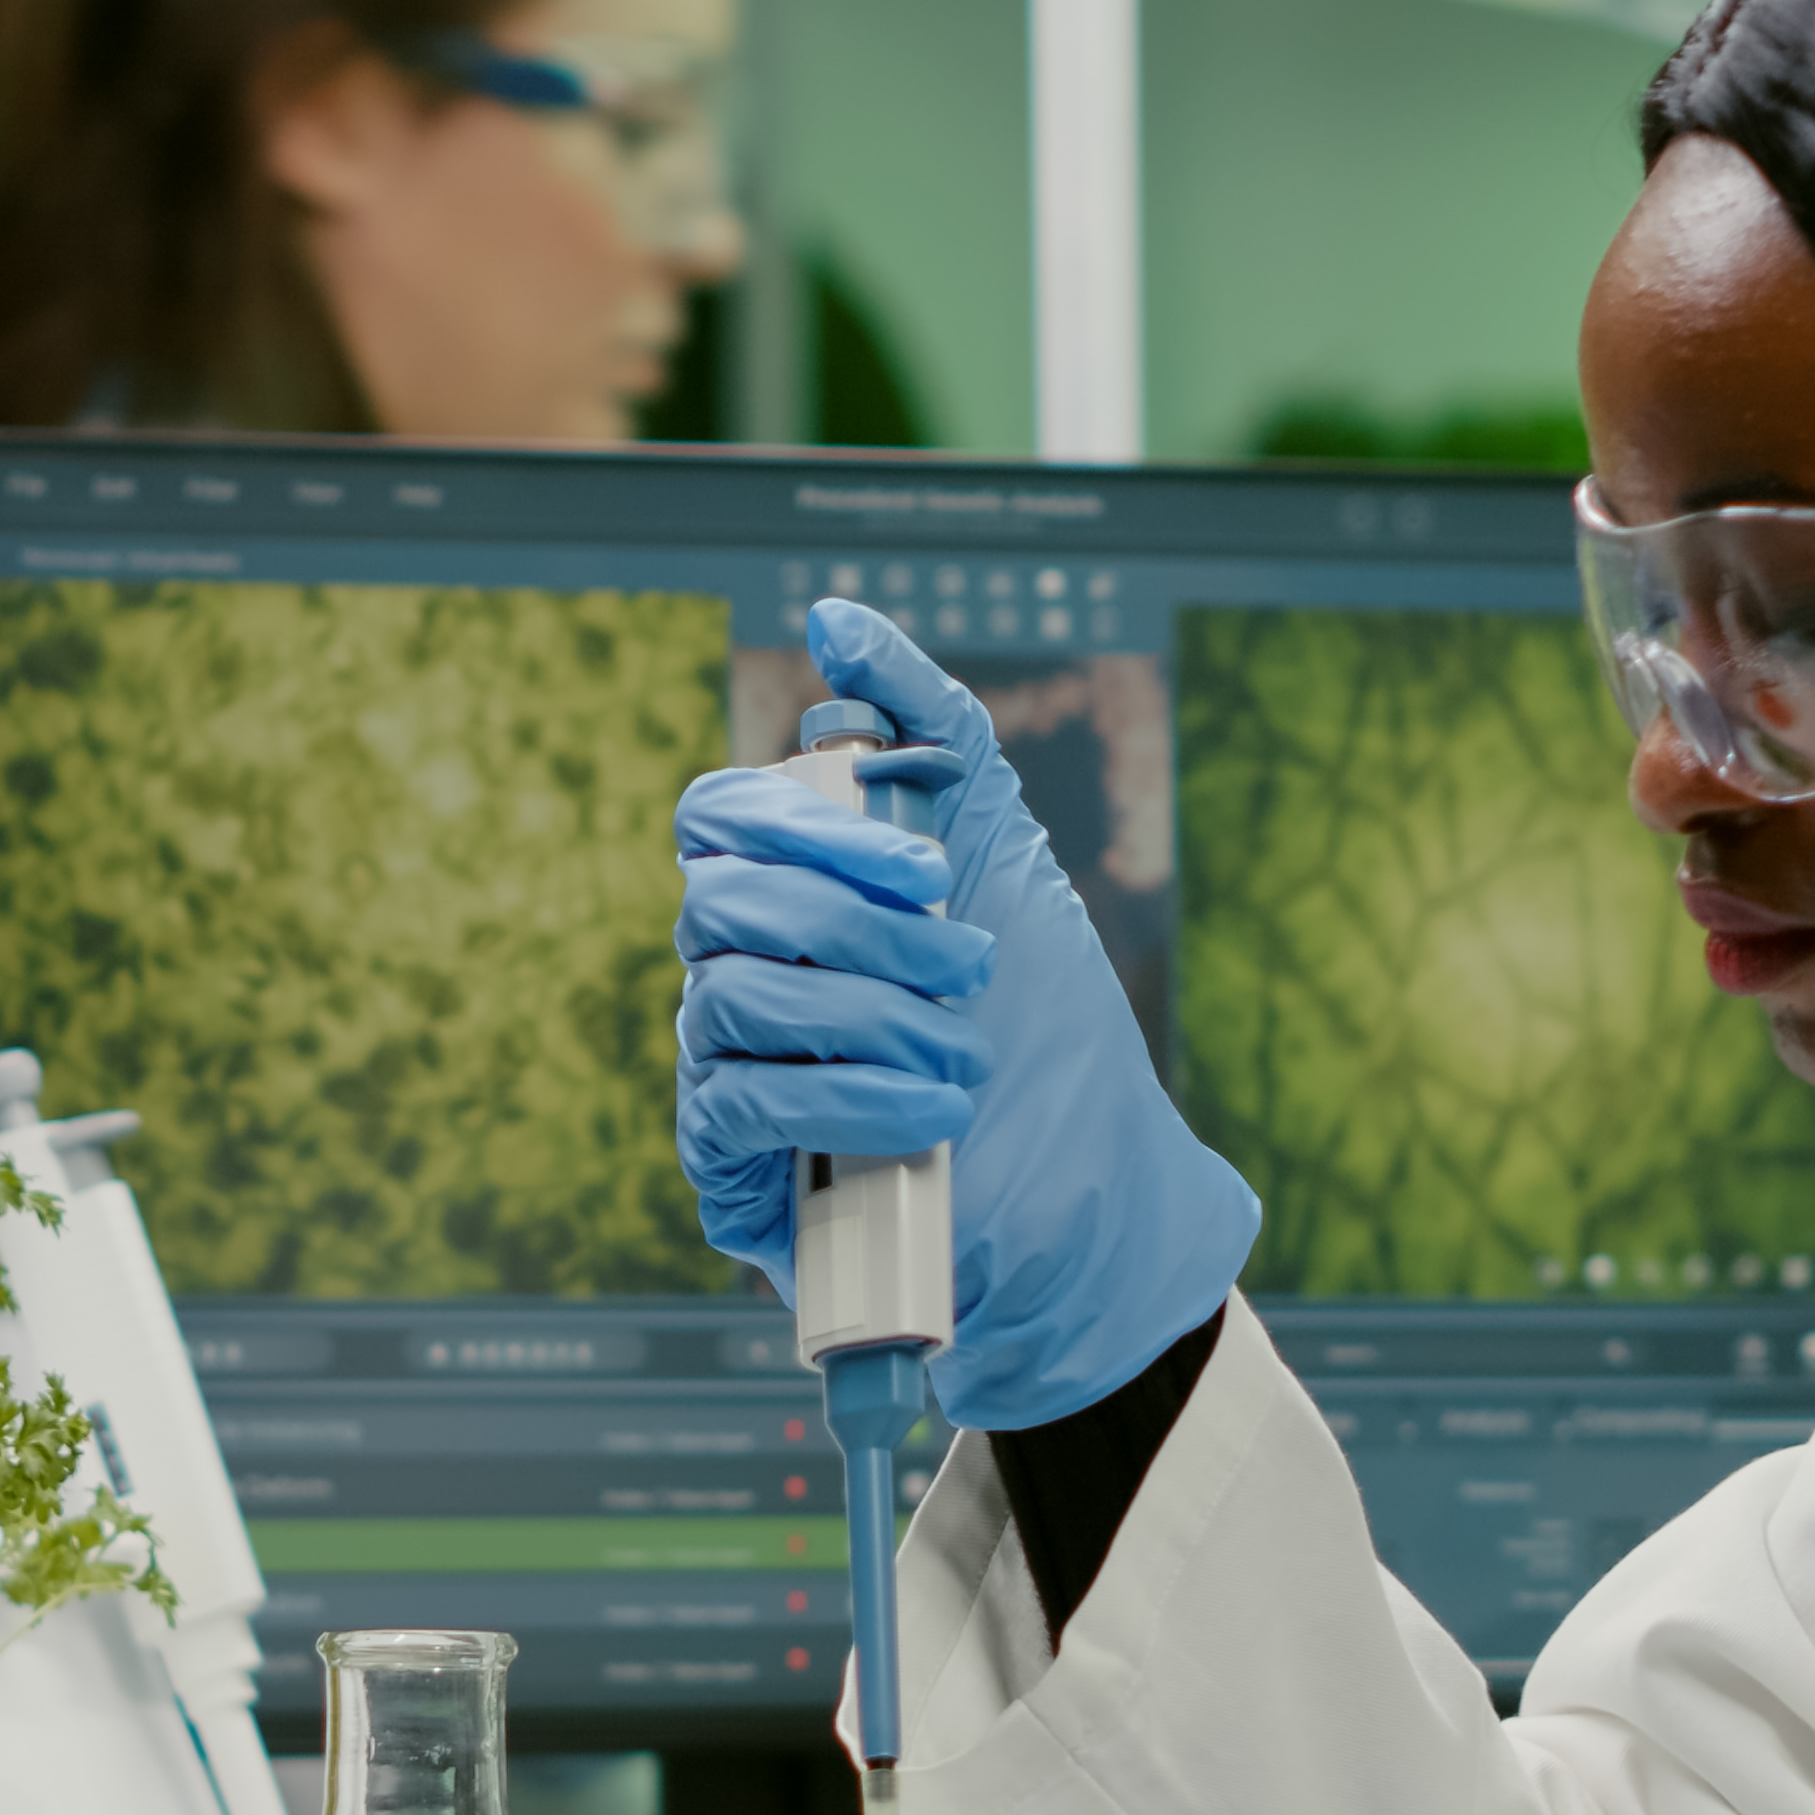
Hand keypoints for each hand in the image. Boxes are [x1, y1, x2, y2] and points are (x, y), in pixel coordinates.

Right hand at [674, 601, 1258, 1427]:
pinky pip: (738, 1104)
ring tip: (965, 1061)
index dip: (811, 826)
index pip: (724, 814)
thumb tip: (832, 617)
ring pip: (735, 995)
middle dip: (862, 925)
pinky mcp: (732, 1164)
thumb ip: (926, 720)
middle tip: (972, 965)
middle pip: (725, 899)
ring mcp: (727, 1065)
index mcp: (789, 885)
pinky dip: (842, 1096)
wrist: (1090, 1196)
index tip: (929, 868)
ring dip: (869, 1017)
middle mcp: (742, 966)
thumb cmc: (1041, 1021)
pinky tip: (923, 1112)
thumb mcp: (1001, 848)